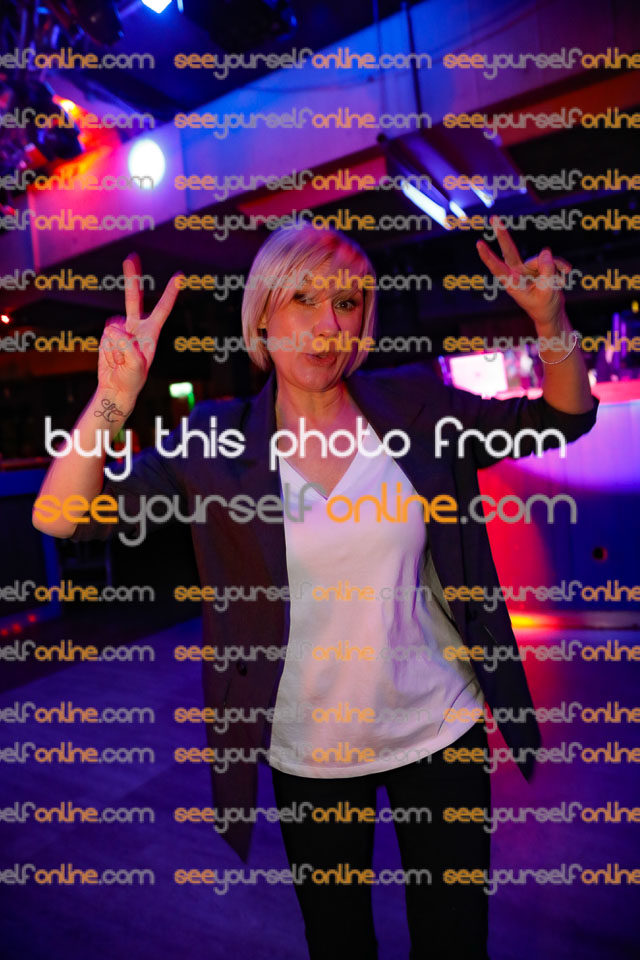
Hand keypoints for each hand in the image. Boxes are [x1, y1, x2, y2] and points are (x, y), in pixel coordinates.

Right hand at [97, 254, 182, 403]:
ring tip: (120, 360)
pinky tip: (112, 356)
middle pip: (133, 297)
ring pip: (114, 327)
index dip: (170, 293)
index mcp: (151, 332)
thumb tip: (112, 327)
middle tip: (132, 255)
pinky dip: (107, 346)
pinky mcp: (107, 332)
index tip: (180, 275)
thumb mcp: (135, 365)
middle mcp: (136, 326)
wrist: (116, 387)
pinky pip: (105, 333)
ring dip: (115, 345)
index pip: (162, 309)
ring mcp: (120, 328)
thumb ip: (126, 344)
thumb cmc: (132, 378)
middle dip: (131, 276)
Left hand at [476, 217, 570, 333]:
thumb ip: (546, 271)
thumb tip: (545, 250)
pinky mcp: (541, 265)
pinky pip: (553, 260)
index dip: (488, 256)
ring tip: (559, 283)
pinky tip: (566, 274)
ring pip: (543, 258)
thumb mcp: (547, 291)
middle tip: (493, 217)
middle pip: (509, 250)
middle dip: (502, 234)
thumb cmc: (544, 307)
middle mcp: (518, 273)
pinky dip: (561, 267)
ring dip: (555, 269)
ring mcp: (529, 267)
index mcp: (513, 283)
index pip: (498, 268)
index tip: (479, 244)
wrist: (552, 313)